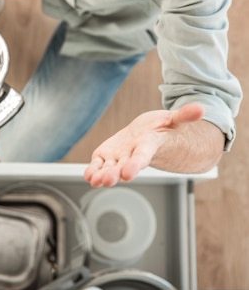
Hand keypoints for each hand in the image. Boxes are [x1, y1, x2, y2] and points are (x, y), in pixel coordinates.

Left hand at [83, 103, 205, 187]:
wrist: (154, 137)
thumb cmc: (165, 130)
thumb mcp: (176, 120)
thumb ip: (185, 116)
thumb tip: (201, 108)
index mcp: (149, 146)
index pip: (142, 156)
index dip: (135, 164)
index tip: (128, 173)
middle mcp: (134, 155)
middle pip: (124, 166)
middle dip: (115, 173)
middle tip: (107, 180)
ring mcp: (121, 156)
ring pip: (110, 167)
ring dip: (102, 174)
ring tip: (94, 180)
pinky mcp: (109, 154)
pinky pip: (100, 163)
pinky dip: (94, 170)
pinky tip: (89, 176)